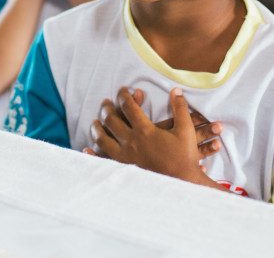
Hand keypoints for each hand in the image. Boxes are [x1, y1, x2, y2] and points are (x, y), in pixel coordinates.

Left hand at [86, 88, 221, 159]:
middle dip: (107, 108)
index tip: (123, 90)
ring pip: (102, 140)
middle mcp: (131, 143)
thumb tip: (176, 90)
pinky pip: (103, 161)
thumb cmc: (184, 157)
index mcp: (144, 130)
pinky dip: (93, 155)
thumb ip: (180, 108)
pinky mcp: (123, 170)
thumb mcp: (185, 130)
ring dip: (97, 128)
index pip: (128, 107)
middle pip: (111, 120)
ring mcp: (125, 158)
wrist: (183, 183)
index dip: (123, 95)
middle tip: (105, 103)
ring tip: (96, 123)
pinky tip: (87, 150)